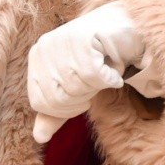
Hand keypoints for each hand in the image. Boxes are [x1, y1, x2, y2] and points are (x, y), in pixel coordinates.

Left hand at [28, 1, 143, 143]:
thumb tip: (39, 137)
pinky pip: (93, 75)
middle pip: (57, 98)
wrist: (127, 27)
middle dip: (83, 97)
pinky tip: (113, 69)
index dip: (66, 109)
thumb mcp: (76, 86)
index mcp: (37, 58)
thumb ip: (57, 110)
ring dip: (97, 86)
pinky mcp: (84, 36)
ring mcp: (62, 39)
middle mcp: (44, 46)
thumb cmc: (100, 57)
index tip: (84, 96)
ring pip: (76, 87)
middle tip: (96, 82)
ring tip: (105, 71)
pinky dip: (110, 78)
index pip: (40, 103)